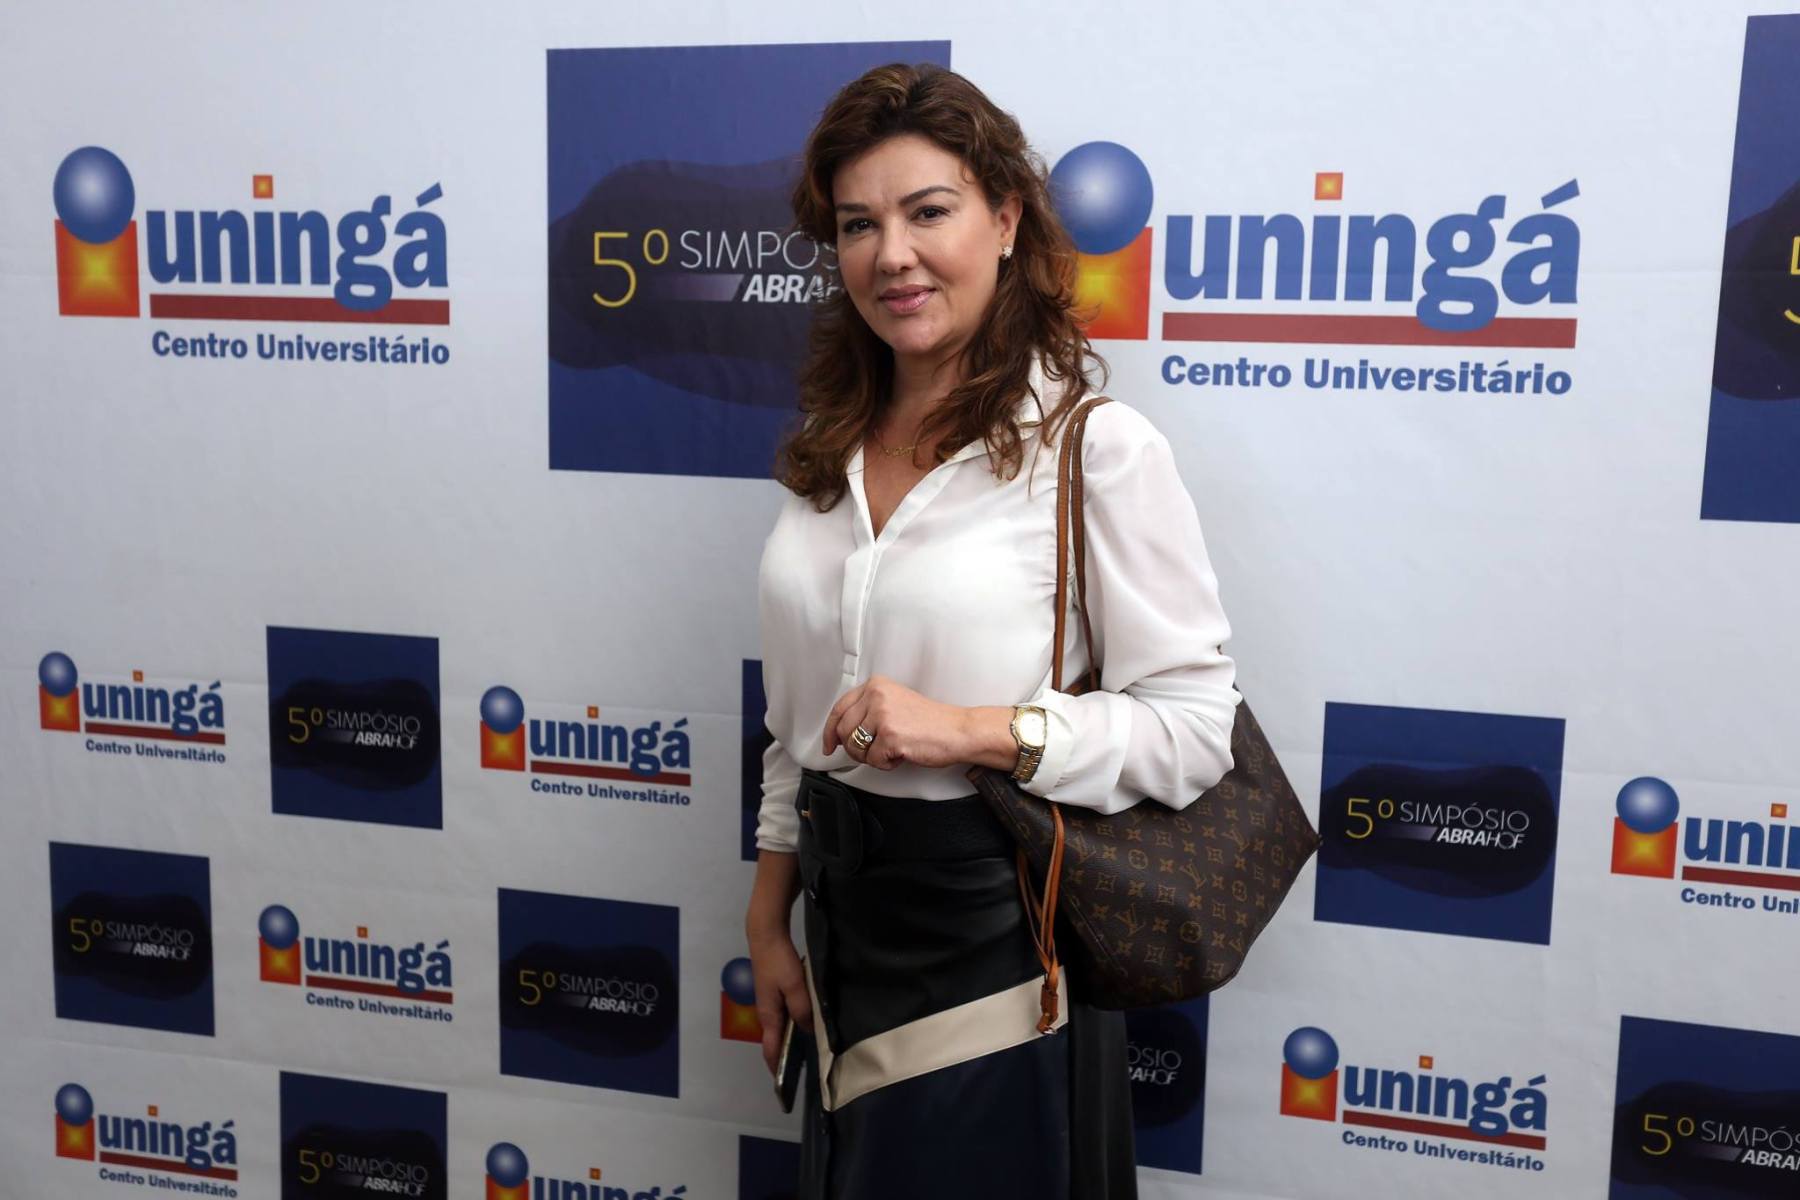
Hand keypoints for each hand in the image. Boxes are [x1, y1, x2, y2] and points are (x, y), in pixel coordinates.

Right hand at [747, 924, 812, 1076]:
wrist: (766, 935)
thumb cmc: (779, 962)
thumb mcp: (795, 987)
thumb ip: (802, 1010)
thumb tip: (807, 1031)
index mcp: (769, 1016)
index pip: (770, 1050)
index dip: (776, 1068)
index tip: (785, 1085)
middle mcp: (766, 1013)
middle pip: (775, 1041)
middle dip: (786, 1057)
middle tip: (807, 1068)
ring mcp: (769, 1002)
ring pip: (781, 1028)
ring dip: (791, 1040)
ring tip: (811, 1049)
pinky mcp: (774, 992)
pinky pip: (784, 1015)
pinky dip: (793, 1024)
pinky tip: (808, 1022)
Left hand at [824, 675, 978, 770]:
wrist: (957, 731)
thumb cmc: (929, 721)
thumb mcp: (894, 703)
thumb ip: (866, 710)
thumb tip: (838, 733)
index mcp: (876, 685)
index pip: (839, 709)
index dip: (830, 732)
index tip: (829, 745)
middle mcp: (876, 696)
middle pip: (843, 731)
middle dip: (854, 749)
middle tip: (872, 752)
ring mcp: (883, 715)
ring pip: (854, 748)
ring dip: (870, 757)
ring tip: (890, 751)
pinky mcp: (890, 736)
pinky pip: (873, 761)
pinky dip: (886, 764)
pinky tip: (901, 754)